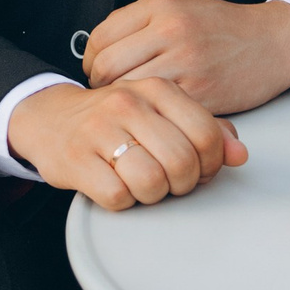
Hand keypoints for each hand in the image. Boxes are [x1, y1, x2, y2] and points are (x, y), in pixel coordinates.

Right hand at [7, 78, 247, 209]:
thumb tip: (239, 154)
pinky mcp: (75, 158)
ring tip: (142, 184)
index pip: (206, 136)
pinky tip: (116, 185)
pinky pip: (117, 196)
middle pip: (182, 162)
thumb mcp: (162, 113)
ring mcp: (99, 129)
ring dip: (152, 195)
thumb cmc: (115, 119)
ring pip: (151, 181)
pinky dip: (122, 201)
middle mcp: (128, 103)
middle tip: (169, 181)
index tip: (196, 169)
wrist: (50, 117)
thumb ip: (205, 130)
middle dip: (182, 183)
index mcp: (157, 89)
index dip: (209, 164)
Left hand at [83, 0, 289, 114]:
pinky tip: (155, 113)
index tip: (98, 71)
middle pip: (107, 67)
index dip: (91, 60)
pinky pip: (158, 108)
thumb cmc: (223, 27)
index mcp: (161, 5)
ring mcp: (185, 62)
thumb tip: (99, 51)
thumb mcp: (180, 6)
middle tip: (110, 94)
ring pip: (128, 91)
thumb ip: (140, 22)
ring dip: (123, 104)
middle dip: (100, 85)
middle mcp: (170, 30)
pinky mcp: (200, 93)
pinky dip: (150, 114)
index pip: (100, 37)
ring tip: (131, 106)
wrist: (274, 42)